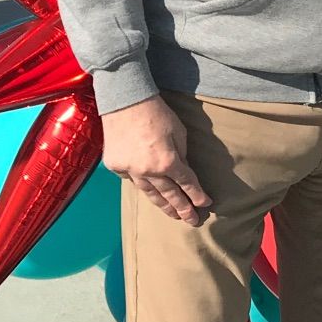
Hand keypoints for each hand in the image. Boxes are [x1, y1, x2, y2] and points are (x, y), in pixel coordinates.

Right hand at [101, 98, 211, 225]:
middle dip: (183, 209)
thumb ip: (182, 155)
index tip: (206, 204)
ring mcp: (130, 171)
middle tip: (192, 221)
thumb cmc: (156, 112)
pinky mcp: (116, 167)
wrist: (125, 101)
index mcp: (168, 162)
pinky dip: (142, 185)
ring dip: (163, 205)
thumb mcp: (178, 132)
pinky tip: (149, 193)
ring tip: (173, 215)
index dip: (197, 195)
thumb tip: (184, 171)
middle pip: (169, 195)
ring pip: (149, 194)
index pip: (187, 184)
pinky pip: (132, 180)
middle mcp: (149, 172)